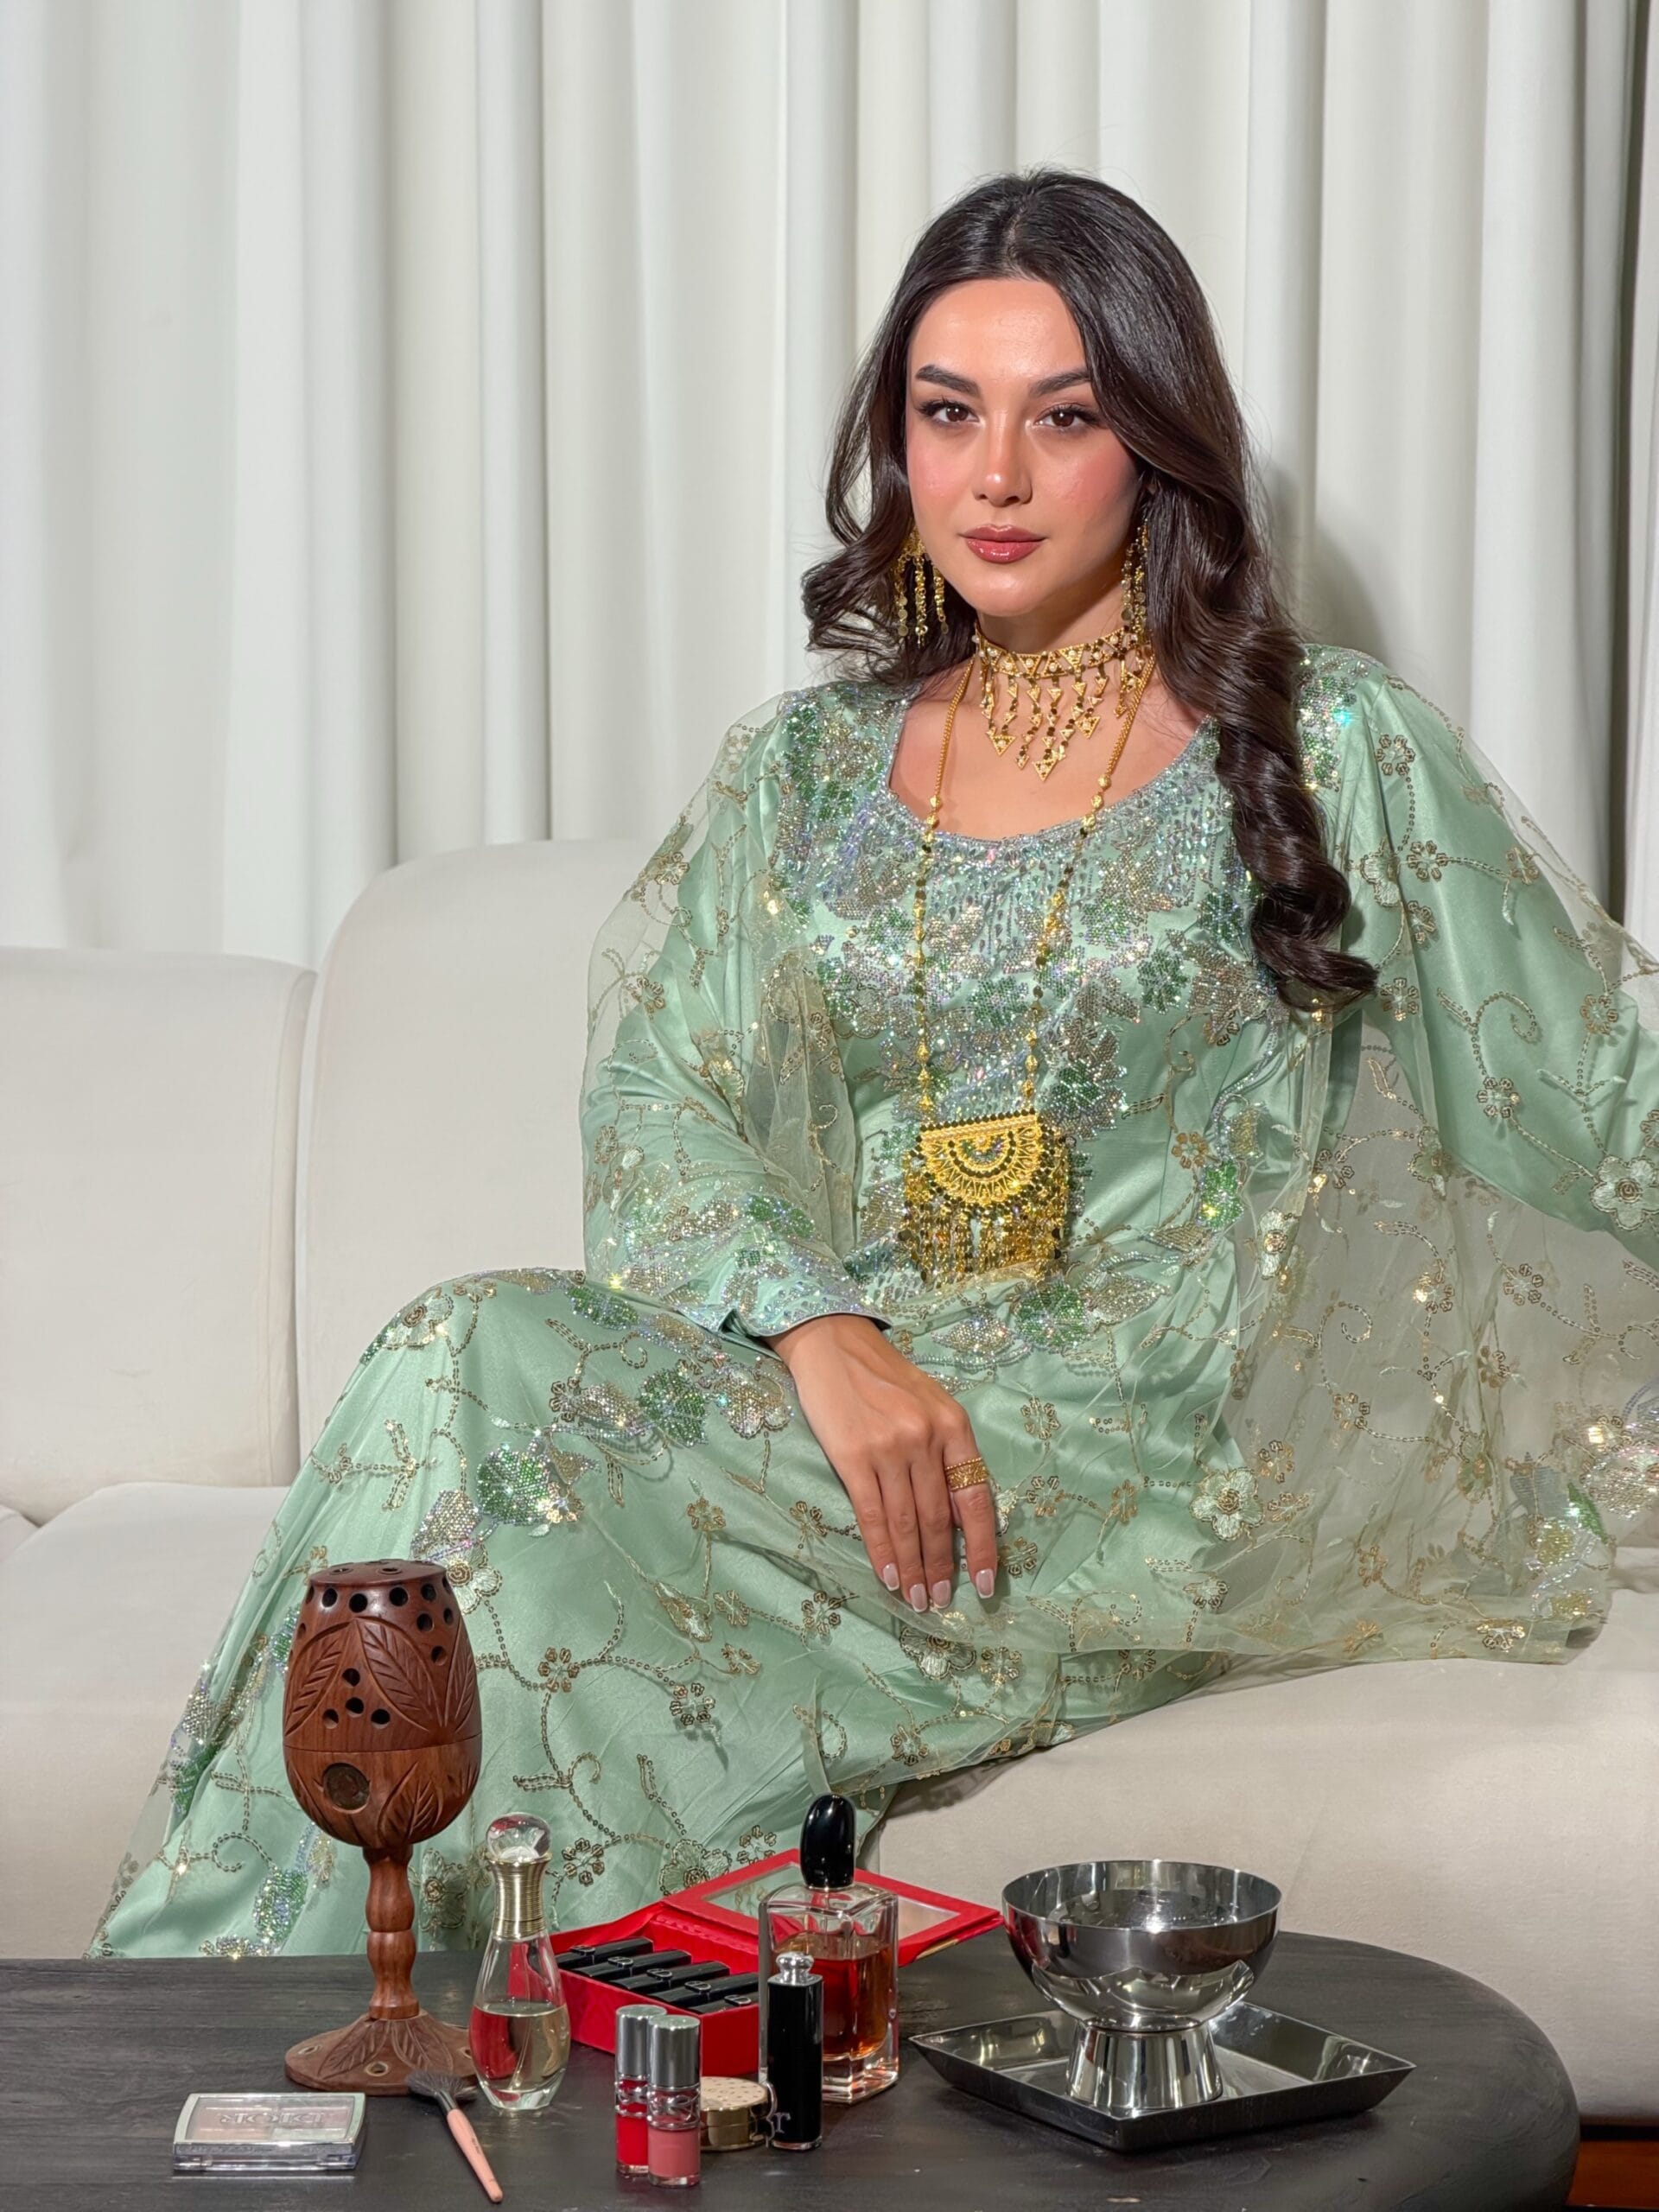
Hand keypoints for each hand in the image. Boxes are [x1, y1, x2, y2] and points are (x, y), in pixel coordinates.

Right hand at [766, 1313, 997, 1611]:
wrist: (834, 1345)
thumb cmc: (885, 1378)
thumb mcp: (931, 1405)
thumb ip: (947, 1453)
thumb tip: (958, 1516)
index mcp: (954, 1426)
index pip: (976, 1499)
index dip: (982, 1547)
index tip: (984, 1584)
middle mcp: (926, 1438)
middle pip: (939, 1518)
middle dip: (941, 1566)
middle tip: (940, 1601)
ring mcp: (889, 1448)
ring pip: (907, 1523)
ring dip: (913, 1568)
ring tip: (916, 1599)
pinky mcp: (853, 1456)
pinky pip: (872, 1515)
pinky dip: (881, 1550)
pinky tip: (888, 1575)